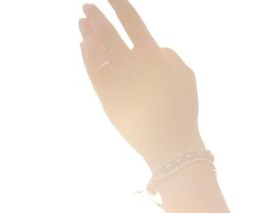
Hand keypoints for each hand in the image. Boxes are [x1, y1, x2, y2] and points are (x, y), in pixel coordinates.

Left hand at [78, 1, 202, 163]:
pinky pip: (92, 69)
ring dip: (88, 33)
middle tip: (87, 6)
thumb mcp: (186, 77)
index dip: (119, 5)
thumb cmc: (182, 108)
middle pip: (108, 32)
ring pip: (97, 50)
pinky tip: (84, 45)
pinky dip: (87, 55)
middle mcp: (131, 64)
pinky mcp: (105, 94)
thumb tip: (155, 47)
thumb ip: (170, 55)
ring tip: (82, 22)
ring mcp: (116, 79)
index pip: (132, 22)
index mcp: (153, 56)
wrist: (169, 143)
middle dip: (96, 17)